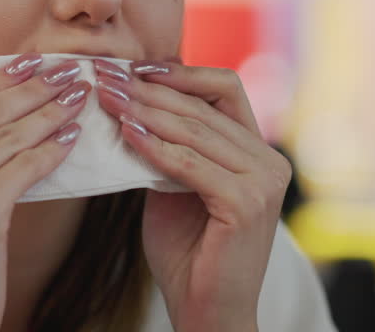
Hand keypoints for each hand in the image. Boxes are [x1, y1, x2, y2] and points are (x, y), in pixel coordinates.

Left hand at [94, 59, 290, 331]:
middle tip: (105, 77)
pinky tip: (126, 134)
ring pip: (197, 129)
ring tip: (107, 99)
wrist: (206, 312)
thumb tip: (133, 102)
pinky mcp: (246, 205)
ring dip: (145, 110)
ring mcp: (263, 183)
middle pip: (205, 105)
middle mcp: (269, 162)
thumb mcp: (175, 187)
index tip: (134, 67)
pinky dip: (155, 146)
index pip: (225, 89)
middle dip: (150, 89)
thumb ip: (170, 147)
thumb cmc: (188, 254)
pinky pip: (190, 165)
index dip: (181, 73)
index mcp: (258, 153)